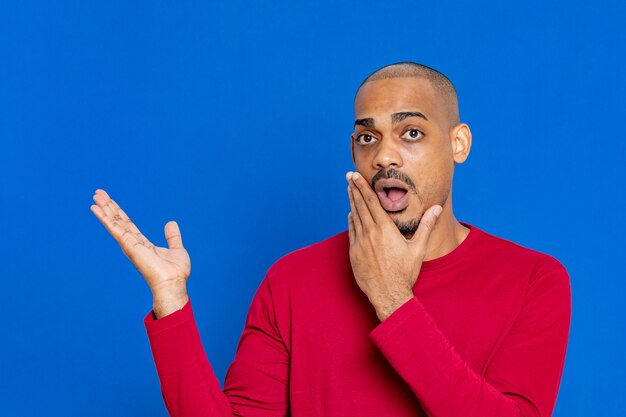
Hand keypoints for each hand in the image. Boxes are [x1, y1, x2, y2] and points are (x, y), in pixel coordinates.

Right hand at [90, 189, 189, 316]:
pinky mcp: (129, 245)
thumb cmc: (175, 272)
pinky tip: (96, 209)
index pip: (128, 225)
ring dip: (104, 208)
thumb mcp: (176, 249)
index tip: (110, 201)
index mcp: (142, 244)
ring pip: (114, 222)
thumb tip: (171, 223)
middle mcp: (133, 243)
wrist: (173, 282)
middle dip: (108, 207)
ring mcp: (129, 244)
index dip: (119, 213)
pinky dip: (105, 218)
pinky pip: (114, 229)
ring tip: (95, 195)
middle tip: (98, 193)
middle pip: (118, 221)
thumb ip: (172, 237)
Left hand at [346, 171, 441, 320]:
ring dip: (351, 202)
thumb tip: (437, 208)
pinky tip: (351, 214)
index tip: (356, 176)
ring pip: (354, 217)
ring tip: (349, 190)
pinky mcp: (354, 253)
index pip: (371, 202)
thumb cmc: (405, 273)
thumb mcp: (418, 248)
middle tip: (349, 177)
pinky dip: (351, 220)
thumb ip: (426, 226)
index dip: (363, 187)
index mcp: (385, 229)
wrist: (389, 294)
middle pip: (360, 206)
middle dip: (354, 189)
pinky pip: (351, 232)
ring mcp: (360, 243)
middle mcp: (370, 233)